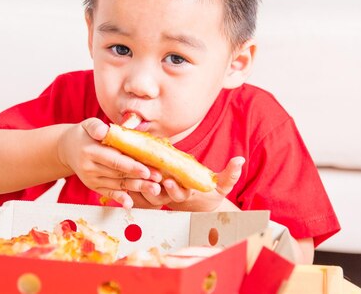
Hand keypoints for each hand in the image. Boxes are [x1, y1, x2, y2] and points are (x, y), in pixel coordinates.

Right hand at [57, 118, 160, 207]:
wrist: (67, 148)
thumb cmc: (84, 134)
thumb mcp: (88, 125)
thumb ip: (96, 127)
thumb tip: (104, 131)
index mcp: (89, 151)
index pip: (114, 160)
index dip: (131, 166)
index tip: (147, 170)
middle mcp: (89, 168)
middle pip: (118, 175)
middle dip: (140, 178)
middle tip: (158, 180)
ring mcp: (90, 179)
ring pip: (117, 185)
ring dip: (136, 188)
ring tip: (154, 189)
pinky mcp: (93, 186)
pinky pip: (108, 193)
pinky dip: (120, 198)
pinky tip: (131, 203)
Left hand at [129, 157, 245, 211]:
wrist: (194, 199)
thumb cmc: (207, 190)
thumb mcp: (221, 184)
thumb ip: (230, 174)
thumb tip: (240, 160)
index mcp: (185, 193)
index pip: (178, 193)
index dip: (173, 188)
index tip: (170, 180)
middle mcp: (168, 196)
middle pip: (157, 194)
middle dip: (152, 186)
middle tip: (145, 176)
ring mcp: (156, 196)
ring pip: (142, 193)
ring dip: (136, 185)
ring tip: (131, 172)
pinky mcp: (145, 194)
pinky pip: (133, 192)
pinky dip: (126, 186)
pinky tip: (120, 174)